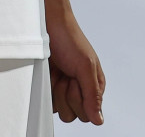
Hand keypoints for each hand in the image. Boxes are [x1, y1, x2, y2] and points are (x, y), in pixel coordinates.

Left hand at [47, 8, 103, 123]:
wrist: (47, 24)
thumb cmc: (69, 38)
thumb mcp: (86, 65)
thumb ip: (93, 94)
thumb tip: (99, 120)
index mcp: (94, 86)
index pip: (88, 113)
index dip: (79, 99)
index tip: (75, 80)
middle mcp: (80, 89)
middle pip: (73, 114)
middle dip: (67, 95)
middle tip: (66, 74)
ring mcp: (63, 88)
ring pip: (59, 110)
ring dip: (55, 91)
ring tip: (57, 72)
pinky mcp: (49, 86)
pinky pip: (46, 102)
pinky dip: (45, 88)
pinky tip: (48, 74)